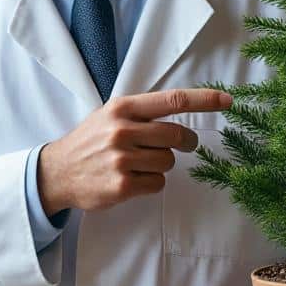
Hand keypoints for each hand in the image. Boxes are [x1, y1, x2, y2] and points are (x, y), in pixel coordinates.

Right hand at [36, 88, 230, 213]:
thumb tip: (182, 110)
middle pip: (176, 135)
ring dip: (162, 164)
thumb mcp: (110, 115)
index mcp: (122, 108)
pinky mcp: (122, 186)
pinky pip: (158, 184)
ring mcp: (122, 159)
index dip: (204, 100)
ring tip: (140, 163)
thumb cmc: (90, 141)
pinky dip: (152, 183)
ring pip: (168, 162)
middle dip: (186, 141)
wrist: (58, 172)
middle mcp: (122, 130)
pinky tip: (133, 179)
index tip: (227, 100)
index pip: (172, 100)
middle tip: (185, 144)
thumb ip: (142, 112)